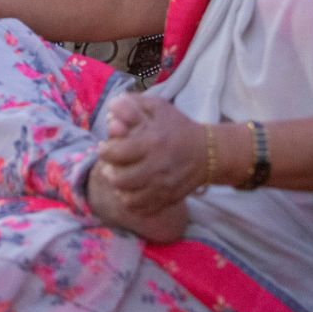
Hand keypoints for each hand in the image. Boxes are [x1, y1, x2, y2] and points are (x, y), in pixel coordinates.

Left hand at [96, 93, 205, 212]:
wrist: (207, 153)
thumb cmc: (178, 127)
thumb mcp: (158, 107)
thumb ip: (133, 103)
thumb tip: (111, 104)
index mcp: (152, 142)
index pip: (115, 153)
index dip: (104, 150)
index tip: (105, 147)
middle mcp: (157, 167)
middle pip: (118, 179)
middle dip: (109, 171)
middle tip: (111, 165)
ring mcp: (162, 186)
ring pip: (127, 197)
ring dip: (119, 188)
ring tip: (120, 178)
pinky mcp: (167, 199)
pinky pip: (140, 209)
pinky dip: (131, 201)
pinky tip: (132, 190)